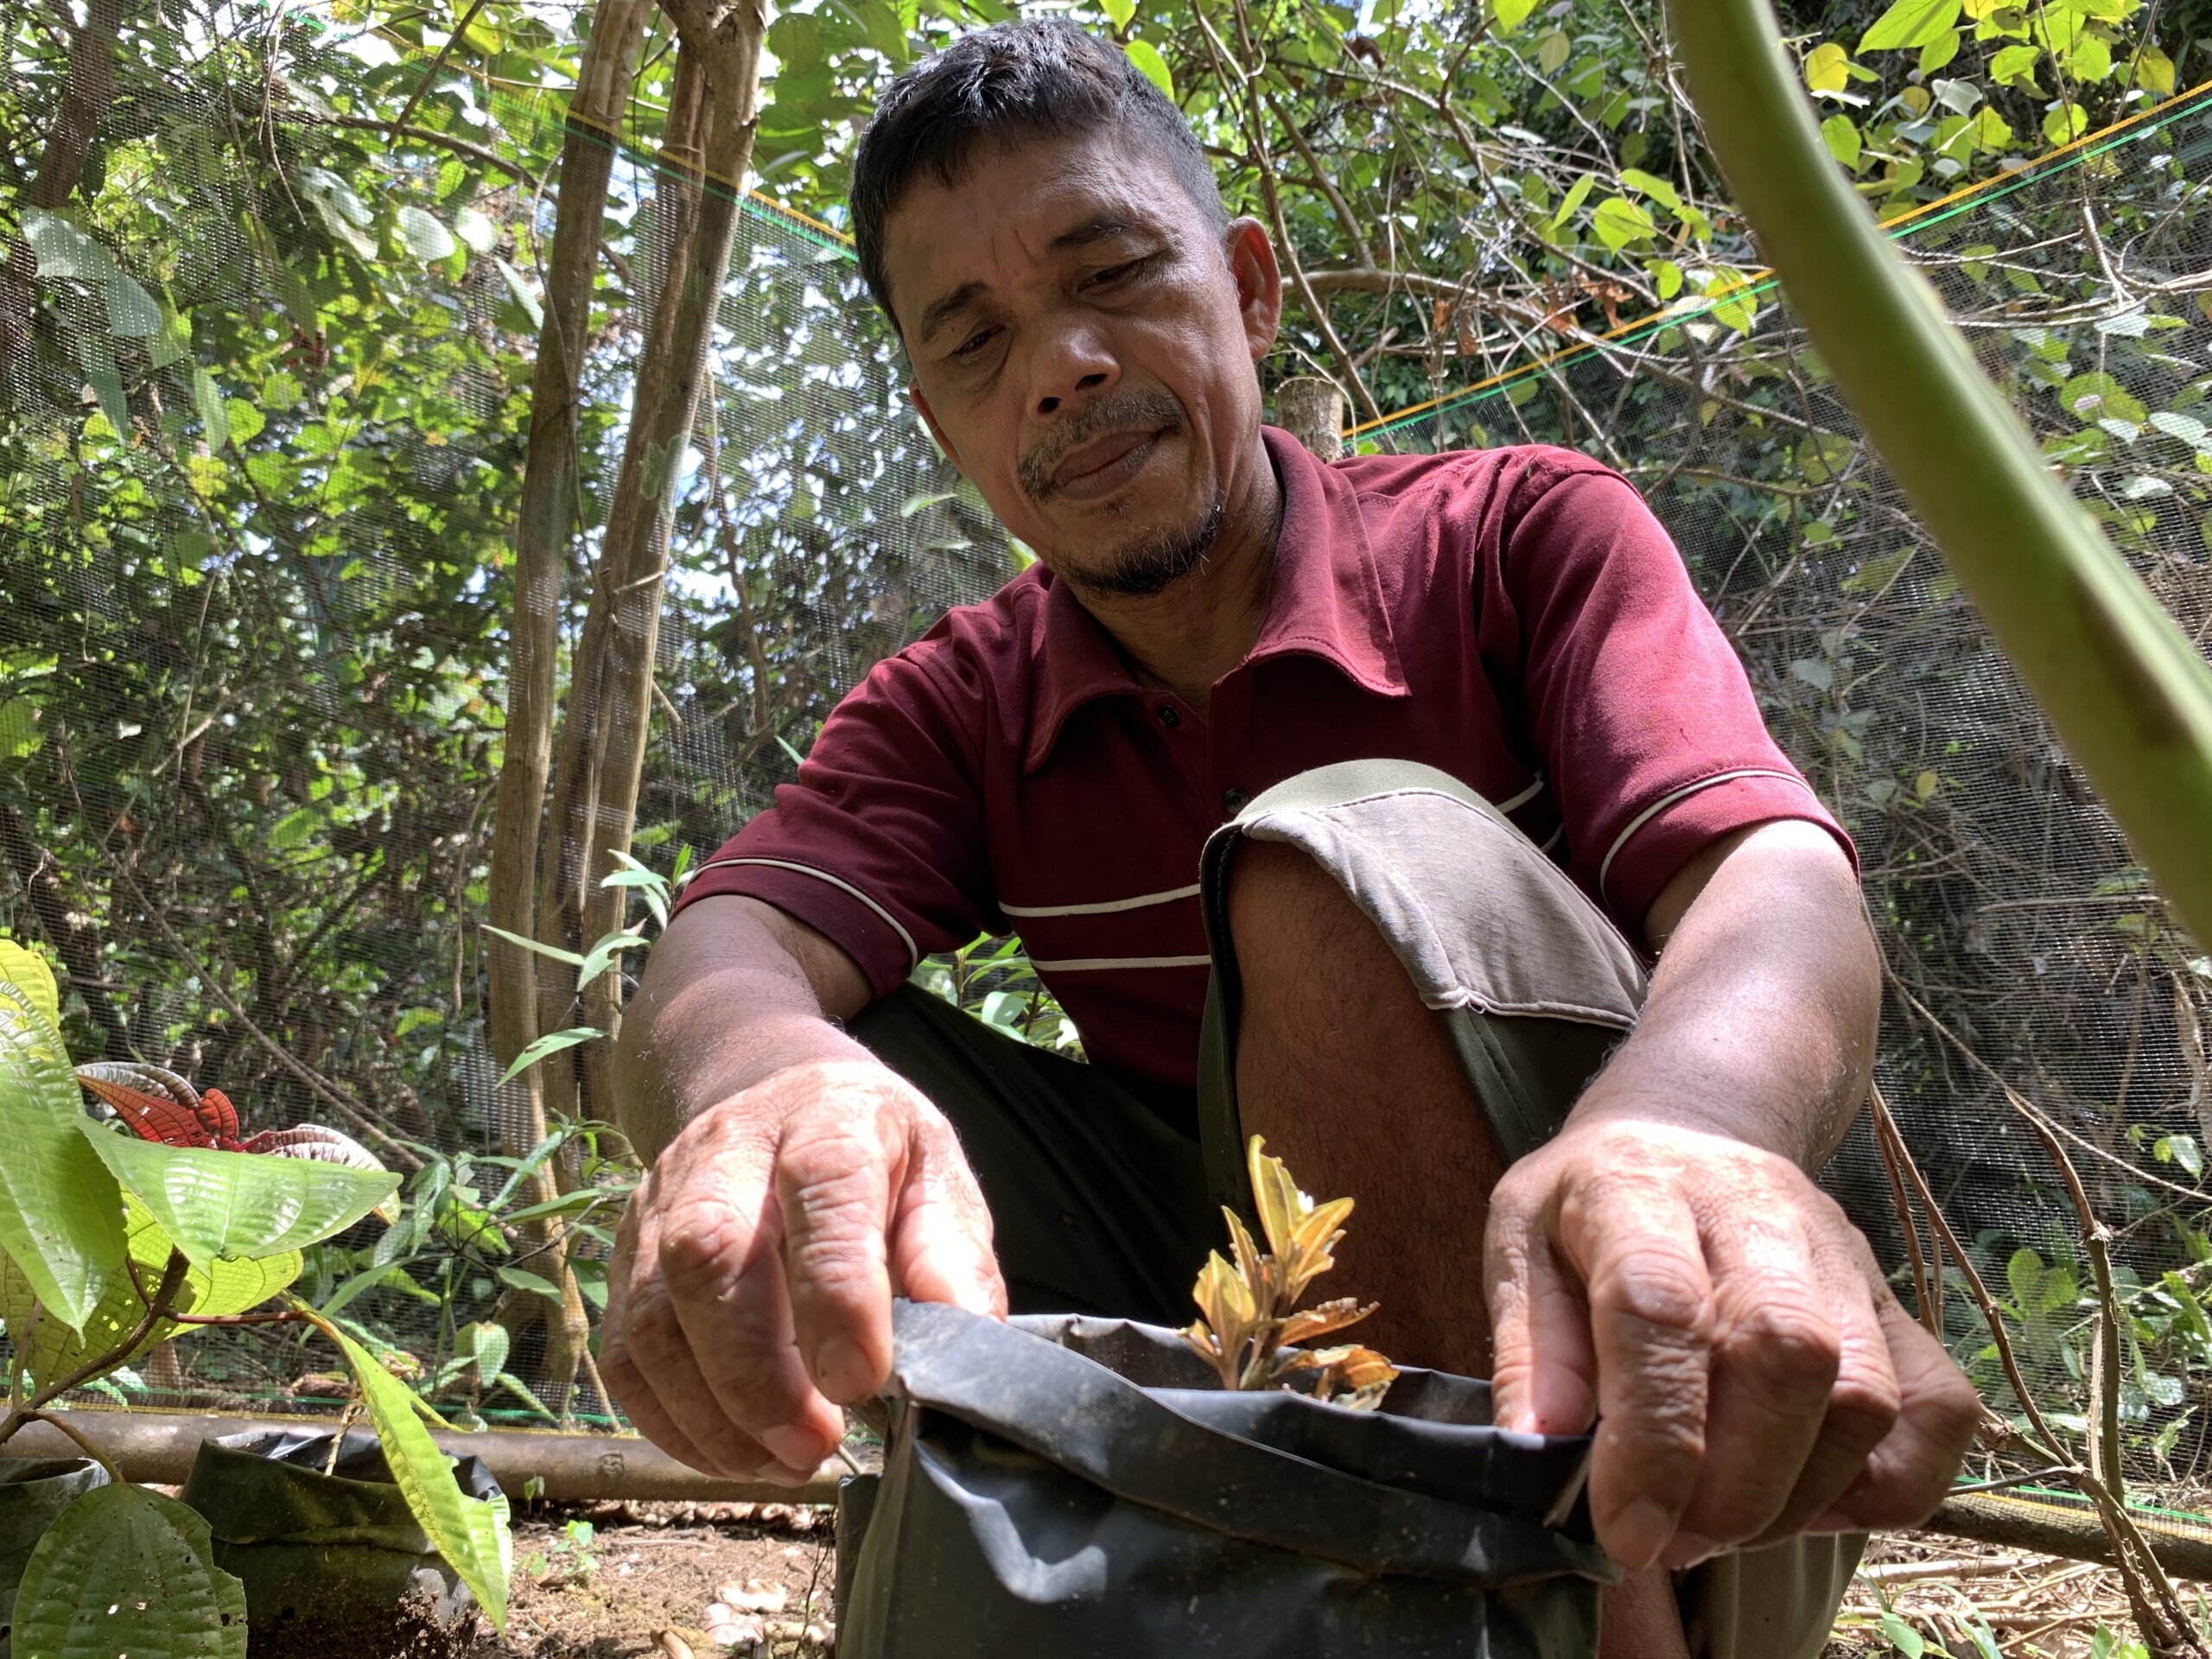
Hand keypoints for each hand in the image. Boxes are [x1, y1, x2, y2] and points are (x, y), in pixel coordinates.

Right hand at [601, 1059, 1005, 1481]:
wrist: (781, 1099)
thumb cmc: (875, 1158)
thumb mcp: (937, 1179)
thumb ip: (952, 1255)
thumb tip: (967, 1335)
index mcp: (828, 1117)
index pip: (823, 1182)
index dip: (836, 1286)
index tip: (860, 1379)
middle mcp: (730, 1150)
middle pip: (708, 1251)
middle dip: (756, 1370)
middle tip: (813, 1444)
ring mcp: (663, 1202)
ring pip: (654, 1313)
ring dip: (713, 1410)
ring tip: (781, 1461)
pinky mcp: (626, 1258)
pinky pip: (624, 1352)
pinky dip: (672, 1420)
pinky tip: (733, 1452)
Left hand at [1483, 1114, 1977, 1570]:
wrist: (1687, 1132)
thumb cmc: (1589, 1209)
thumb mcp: (1518, 1248)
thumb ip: (1531, 1351)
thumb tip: (1538, 1452)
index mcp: (1642, 1189)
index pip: (1662, 1308)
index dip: (1652, 1437)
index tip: (1626, 1530)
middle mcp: (1758, 1212)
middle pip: (1784, 1355)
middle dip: (1731, 1487)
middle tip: (1671, 1540)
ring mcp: (1842, 1257)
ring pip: (1863, 1396)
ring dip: (1794, 1497)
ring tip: (1720, 1527)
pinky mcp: (1897, 1304)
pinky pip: (1936, 1414)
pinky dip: (1883, 1487)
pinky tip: (1804, 1500)